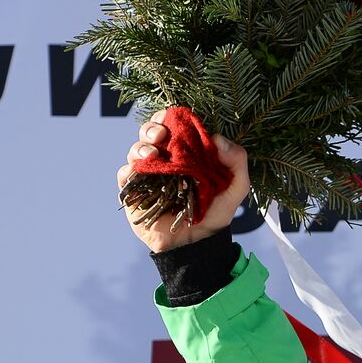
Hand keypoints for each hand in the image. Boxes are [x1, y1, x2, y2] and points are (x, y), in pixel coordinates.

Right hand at [117, 110, 250, 251]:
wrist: (198, 244)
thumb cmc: (216, 213)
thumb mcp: (236, 187)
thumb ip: (237, 161)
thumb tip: (217, 138)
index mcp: (186, 153)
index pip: (173, 126)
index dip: (170, 118)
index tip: (175, 119)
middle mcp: (164, 160)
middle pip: (149, 133)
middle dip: (151, 127)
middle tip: (161, 135)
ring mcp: (148, 176)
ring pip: (135, 150)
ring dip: (140, 147)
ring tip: (152, 154)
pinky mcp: (135, 192)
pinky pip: (124, 175)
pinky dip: (128, 170)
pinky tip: (137, 172)